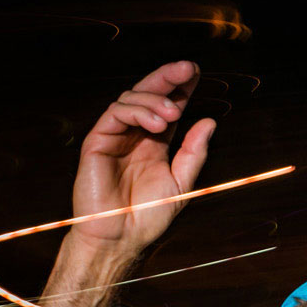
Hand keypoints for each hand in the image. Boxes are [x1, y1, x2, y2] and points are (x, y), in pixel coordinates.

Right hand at [68, 60, 217, 256]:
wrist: (121, 238)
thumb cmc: (148, 217)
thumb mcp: (181, 183)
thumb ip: (194, 153)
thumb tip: (210, 121)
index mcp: (154, 144)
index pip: (167, 107)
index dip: (180, 88)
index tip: (196, 73)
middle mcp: (134, 136)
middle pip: (148, 95)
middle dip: (167, 79)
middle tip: (187, 68)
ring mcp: (115, 137)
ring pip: (131, 99)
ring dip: (154, 99)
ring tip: (173, 112)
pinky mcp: (97, 142)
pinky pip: (115, 114)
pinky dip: (137, 111)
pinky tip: (157, 122)